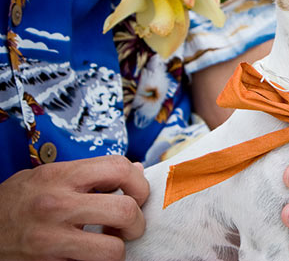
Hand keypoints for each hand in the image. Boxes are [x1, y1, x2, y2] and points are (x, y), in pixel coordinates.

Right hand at [0, 155, 148, 260]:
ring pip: (113, 250)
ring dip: (116, 250)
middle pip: (125, 211)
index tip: (136, 195)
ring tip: (106, 244)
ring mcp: (50, 239)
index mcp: (60, 176)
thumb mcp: (48, 176)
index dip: (138, 183)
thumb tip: (136, 171)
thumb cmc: (17, 203)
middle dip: (136, 222)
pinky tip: (85, 256)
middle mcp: (56, 205)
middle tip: (127, 227)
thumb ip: (91, 174)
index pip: (119, 168)